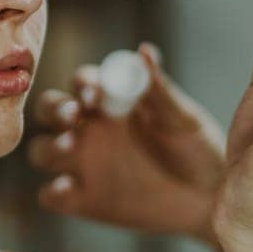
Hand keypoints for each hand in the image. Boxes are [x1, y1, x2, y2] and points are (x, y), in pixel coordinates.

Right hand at [27, 43, 225, 246]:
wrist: (210, 200)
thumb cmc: (199, 151)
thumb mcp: (183, 119)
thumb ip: (159, 89)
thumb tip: (144, 51)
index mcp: (112, 103)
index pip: (83, 82)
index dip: (83, 83)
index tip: (94, 92)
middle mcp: (91, 130)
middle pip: (49, 110)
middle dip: (54, 109)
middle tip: (73, 115)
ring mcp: (83, 165)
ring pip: (42, 150)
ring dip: (49, 146)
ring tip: (71, 147)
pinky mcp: (83, 200)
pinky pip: (51, 196)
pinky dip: (52, 192)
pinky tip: (69, 188)